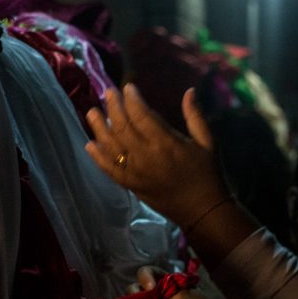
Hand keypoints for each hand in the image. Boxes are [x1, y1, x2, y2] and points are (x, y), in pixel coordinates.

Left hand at [85, 85, 228, 227]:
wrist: (201, 210)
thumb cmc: (206, 174)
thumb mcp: (207, 143)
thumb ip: (195, 116)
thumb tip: (189, 91)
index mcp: (165, 143)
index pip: (142, 115)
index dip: (132, 99)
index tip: (128, 88)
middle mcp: (146, 156)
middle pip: (122, 127)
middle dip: (113, 108)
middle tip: (107, 93)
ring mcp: (135, 172)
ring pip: (111, 146)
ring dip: (99, 128)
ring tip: (92, 112)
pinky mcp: (131, 185)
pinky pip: (109, 169)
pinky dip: (98, 157)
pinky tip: (90, 145)